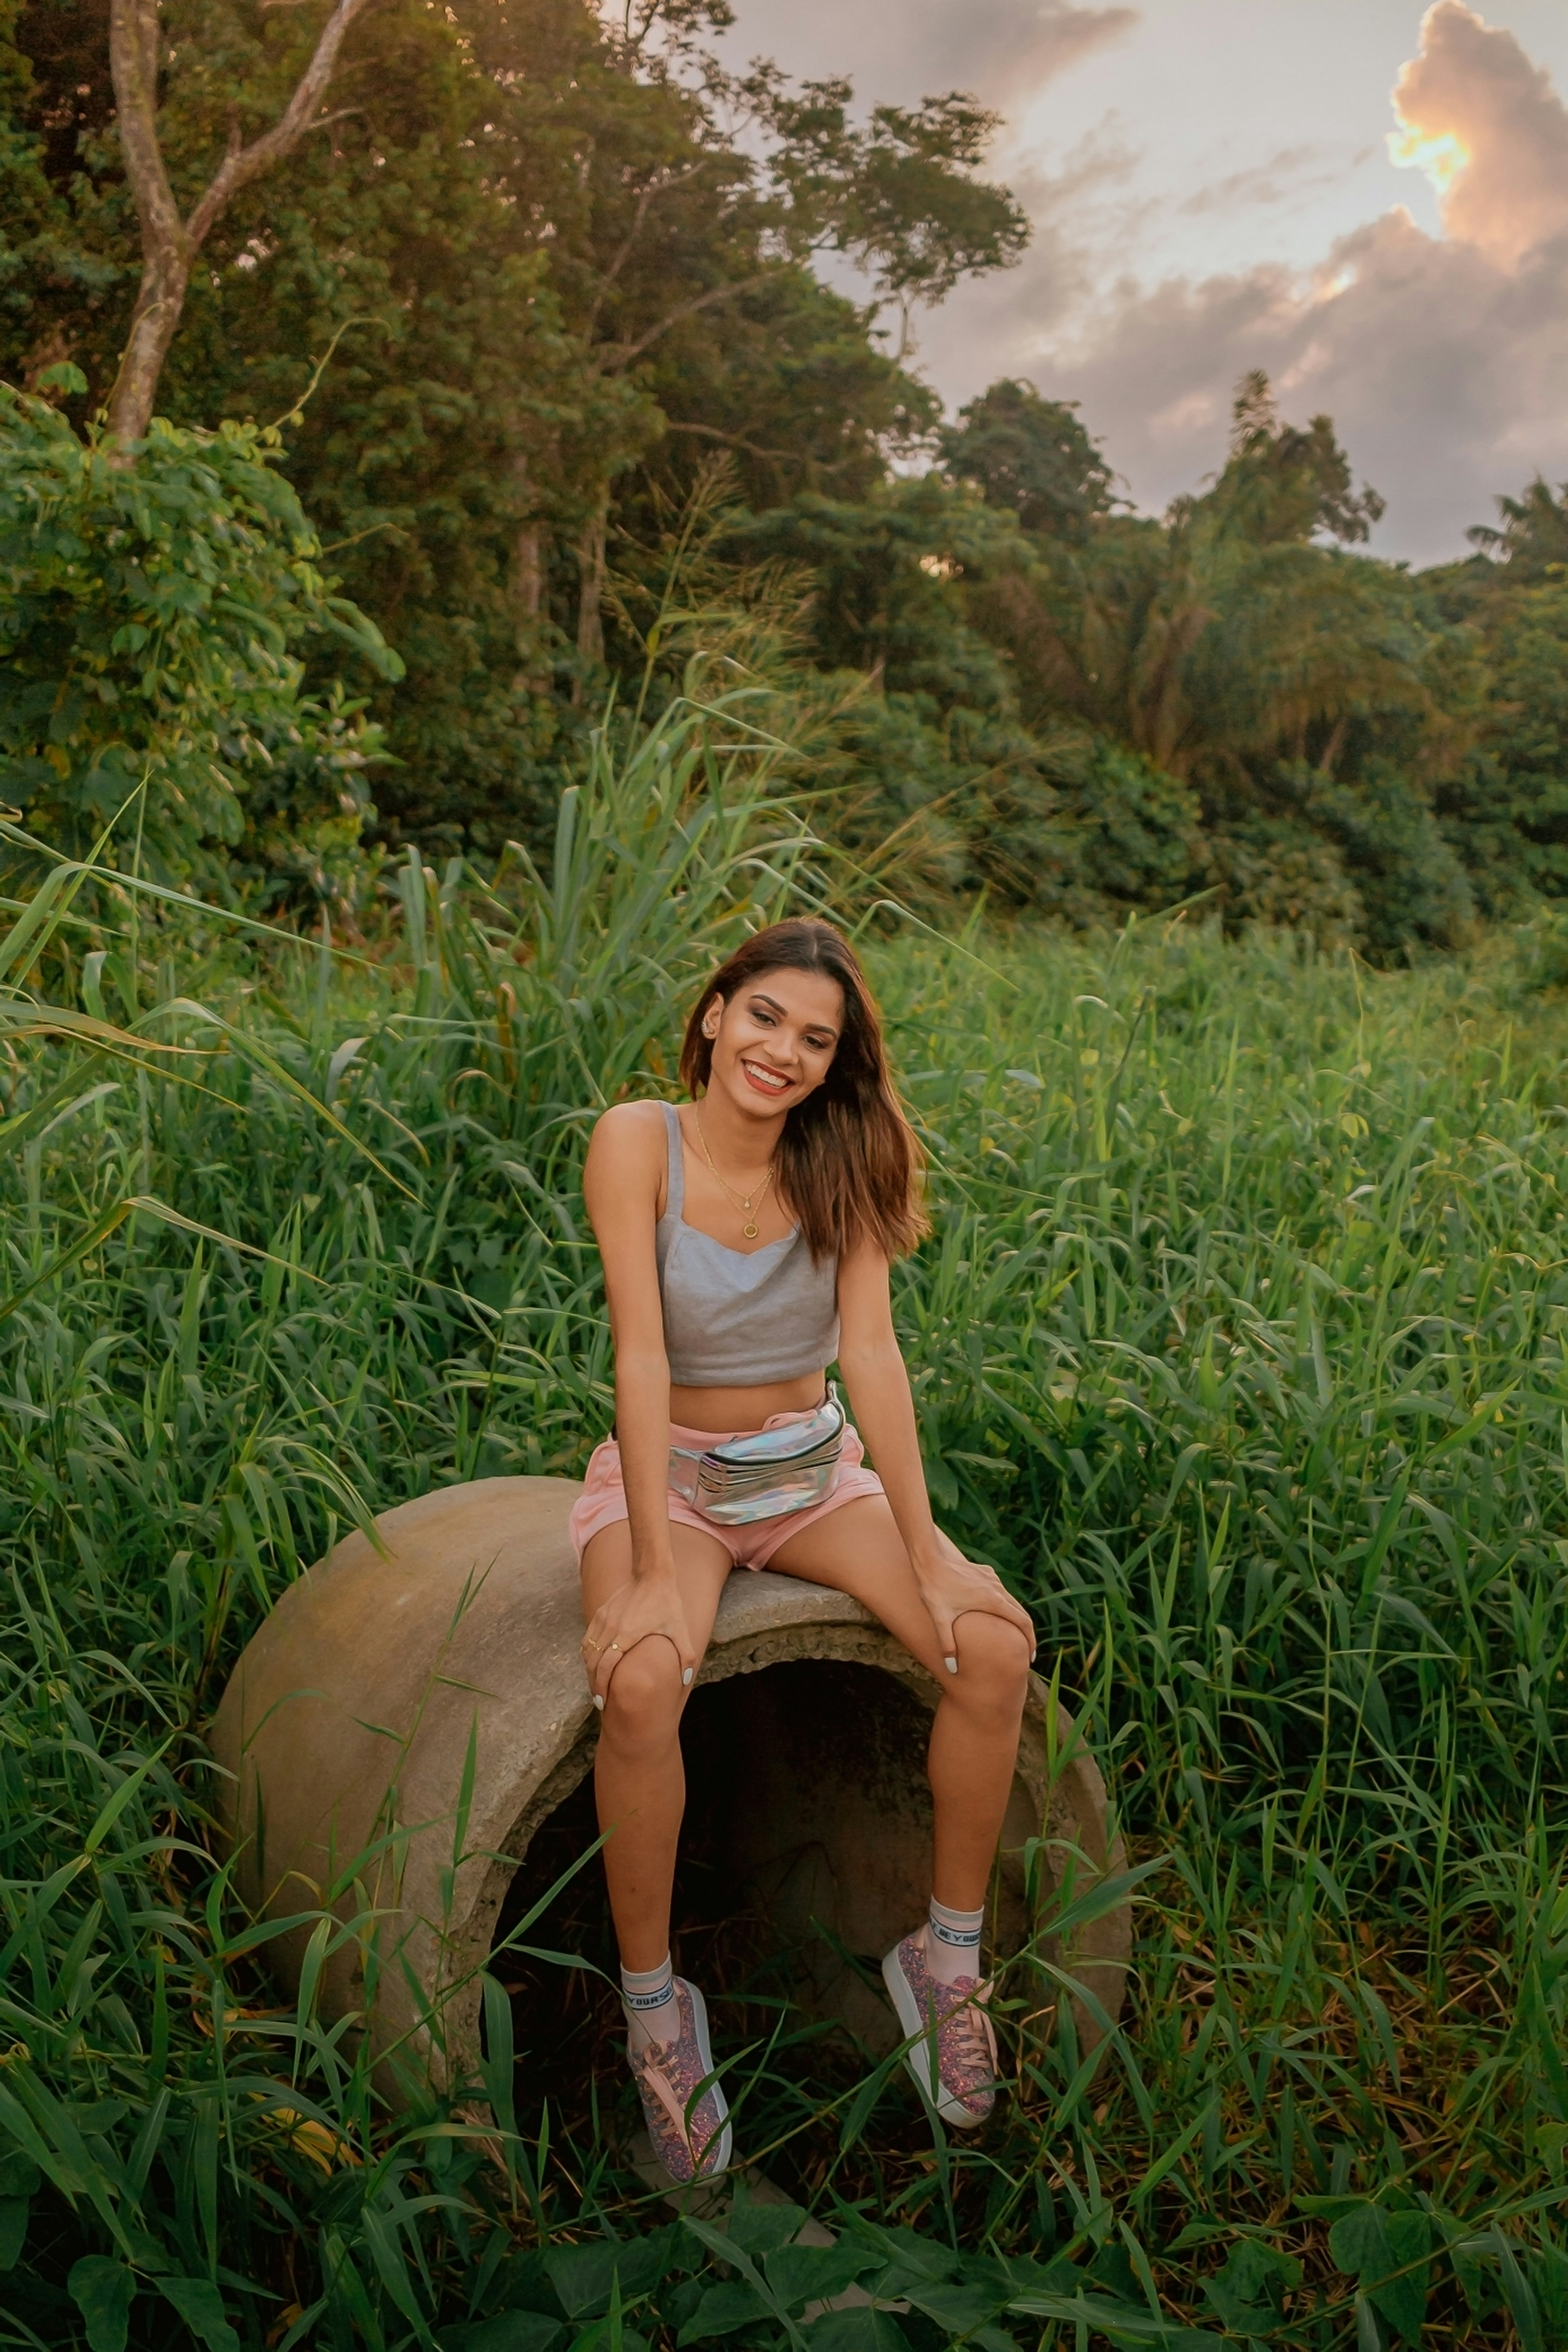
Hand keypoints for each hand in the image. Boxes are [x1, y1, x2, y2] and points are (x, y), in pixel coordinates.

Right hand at [580, 1569, 697, 1708]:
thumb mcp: (680, 1630)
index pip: (605, 1667)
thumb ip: (686, 1656)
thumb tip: (687, 1681)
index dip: (601, 1687)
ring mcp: (603, 1619)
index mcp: (627, 1634)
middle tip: (599, 1700)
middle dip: (594, 1684)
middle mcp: (611, 1628)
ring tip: (597, 1684)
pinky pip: (588, 1639)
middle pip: (593, 1663)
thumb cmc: (667, 1603)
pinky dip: (589, 1654)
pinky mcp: (600, 1613)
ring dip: (590, 1670)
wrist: (652, 1575)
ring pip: (588, 1651)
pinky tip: (596, 1662)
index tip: (603, 1702)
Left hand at [913, 1528, 1036, 1675]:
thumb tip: (952, 1669)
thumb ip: (948, 1645)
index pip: (1023, 1623)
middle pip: (1021, 1612)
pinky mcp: (984, 1572)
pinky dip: (1004, 1605)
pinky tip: (993, 1613)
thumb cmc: (934, 1588)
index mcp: (993, 1601)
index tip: (1031, 1657)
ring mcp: (992, 1578)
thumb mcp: (940, 1619)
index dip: (1030, 1641)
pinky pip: (1000, 1591)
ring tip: (1011, 1634)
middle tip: (1025, 1651)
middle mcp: (997, 1588)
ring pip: (1011, 1601)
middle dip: (1025, 1633)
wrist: (929, 1557)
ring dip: (1014, 1618)